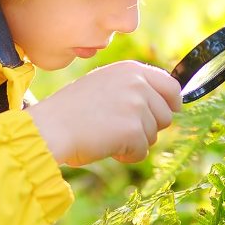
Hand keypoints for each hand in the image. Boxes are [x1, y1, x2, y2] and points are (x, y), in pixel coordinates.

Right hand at [27, 60, 181, 165]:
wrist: (51, 127)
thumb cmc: (71, 110)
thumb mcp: (103, 85)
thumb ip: (131, 88)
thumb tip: (168, 107)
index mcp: (129, 69)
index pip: (171, 85)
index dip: (172, 102)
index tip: (171, 111)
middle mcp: (137, 83)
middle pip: (165, 115)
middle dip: (147, 127)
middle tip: (117, 128)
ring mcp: (137, 106)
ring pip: (153, 135)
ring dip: (134, 142)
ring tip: (106, 135)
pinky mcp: (134, 130)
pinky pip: (142, 152)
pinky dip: (126, 155)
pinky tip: (105, 146)